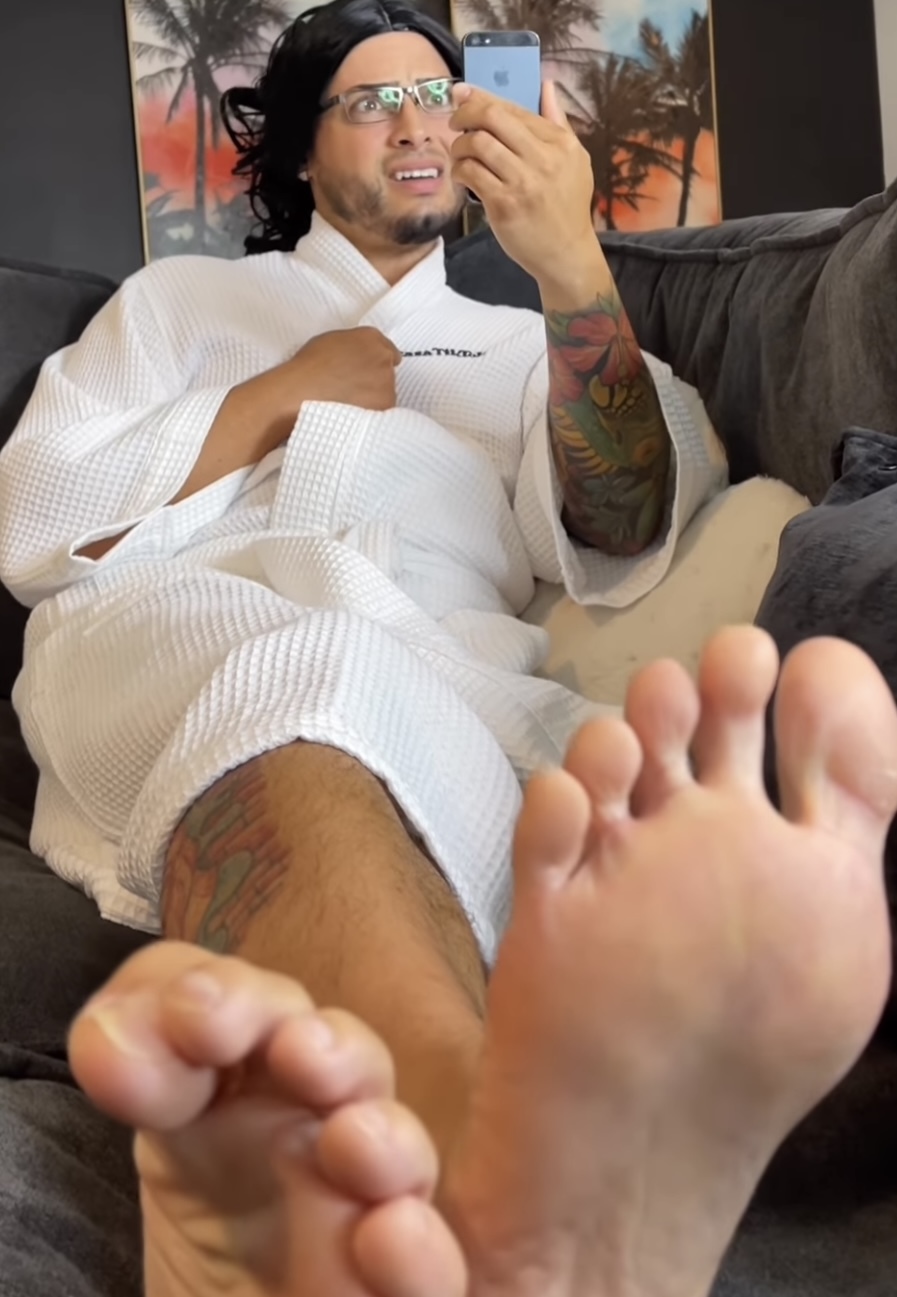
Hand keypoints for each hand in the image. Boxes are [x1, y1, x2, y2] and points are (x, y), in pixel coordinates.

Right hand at [285, 327, 401, 412]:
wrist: (304, 391)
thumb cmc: (310, 367)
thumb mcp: (332, 340)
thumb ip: (353, 346)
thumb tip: (358, 355)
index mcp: (370, 337)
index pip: (388, 350)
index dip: (375, 362)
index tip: (366, 371)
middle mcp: (383, 356)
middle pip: (387, 371)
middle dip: (374, 378)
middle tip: (353, 387)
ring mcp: (387, 381)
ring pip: (386, 391)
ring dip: (373, 395)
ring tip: (350, 400)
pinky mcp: (385, 403)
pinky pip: (383, 408)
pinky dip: (372, 411)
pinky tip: (354, 410)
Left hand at [450, 82, 599, 292]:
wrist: (566, 253)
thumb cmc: (568, 207)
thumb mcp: (575, 160)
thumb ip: (558, 122)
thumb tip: (546, 86)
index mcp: (559, 142)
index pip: (513, 108)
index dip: (481, 98)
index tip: (463, 96)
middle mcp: (543, 157)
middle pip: (492, 117)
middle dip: (465, 114)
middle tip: (455, 123)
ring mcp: (523, 182)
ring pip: (478, 144)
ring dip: (460, 145)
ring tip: (460, 154)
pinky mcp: (504, 205)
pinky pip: (472, 174)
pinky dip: (460, 170)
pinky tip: (462, 175)